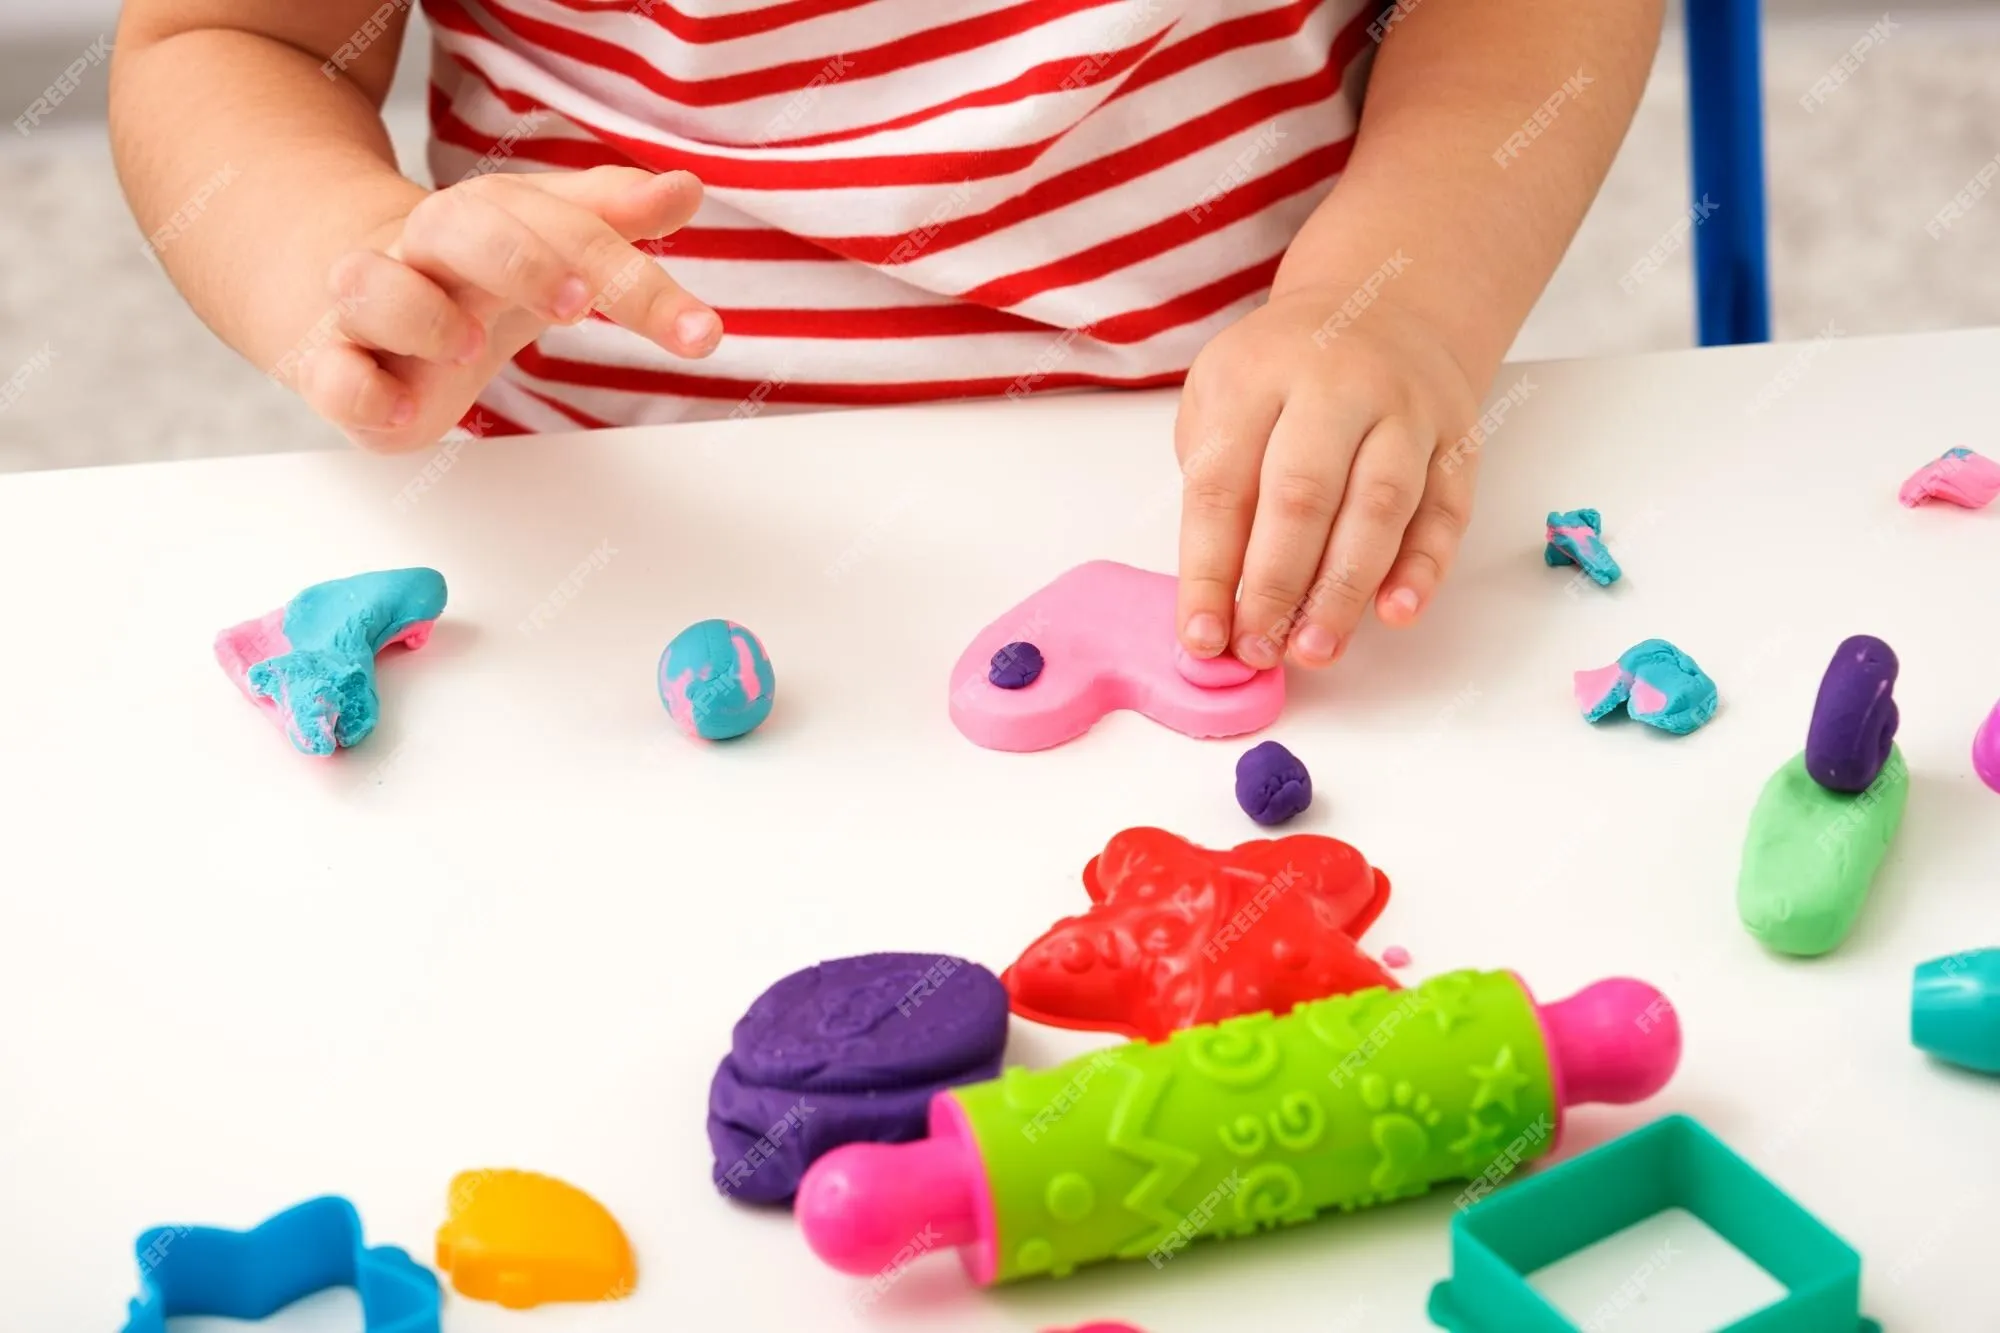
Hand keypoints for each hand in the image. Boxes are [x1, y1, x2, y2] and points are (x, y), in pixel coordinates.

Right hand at [288, 167, 718, 450]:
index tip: (698, 330)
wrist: (337, 286)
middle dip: (521, 259)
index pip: (564, 227)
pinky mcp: (331, 366)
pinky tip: (398, 408)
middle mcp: (424, 250)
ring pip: (373, 286)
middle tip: (575, 300)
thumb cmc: (460, 271)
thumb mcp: (541, 240)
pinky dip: (355, 389)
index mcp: (488, 218)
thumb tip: (686, 187)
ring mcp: (371, 306)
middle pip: (460, 228)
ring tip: (471, 346)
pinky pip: (329, 374)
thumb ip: (610, 219)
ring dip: (423, 314)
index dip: (632, 275)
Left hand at [1173, 281, 1483, 669]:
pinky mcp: (1456, 439)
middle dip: (1276, 585)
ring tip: (1315, 648)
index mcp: (1257, 376)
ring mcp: (1405, 410)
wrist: (1382, 306)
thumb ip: (1216, 489)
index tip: (1200, 636)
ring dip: (1345, 589)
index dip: (1209, 569)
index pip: (1224, 484)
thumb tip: (1215, 603)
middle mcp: (1335, 386)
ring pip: (1380, 505)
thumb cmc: (1281, 377)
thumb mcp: (1221, 401)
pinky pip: (1445, 510)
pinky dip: (1423, 567)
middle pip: (1303, 494)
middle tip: (1258, 650)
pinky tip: (1396, 613)